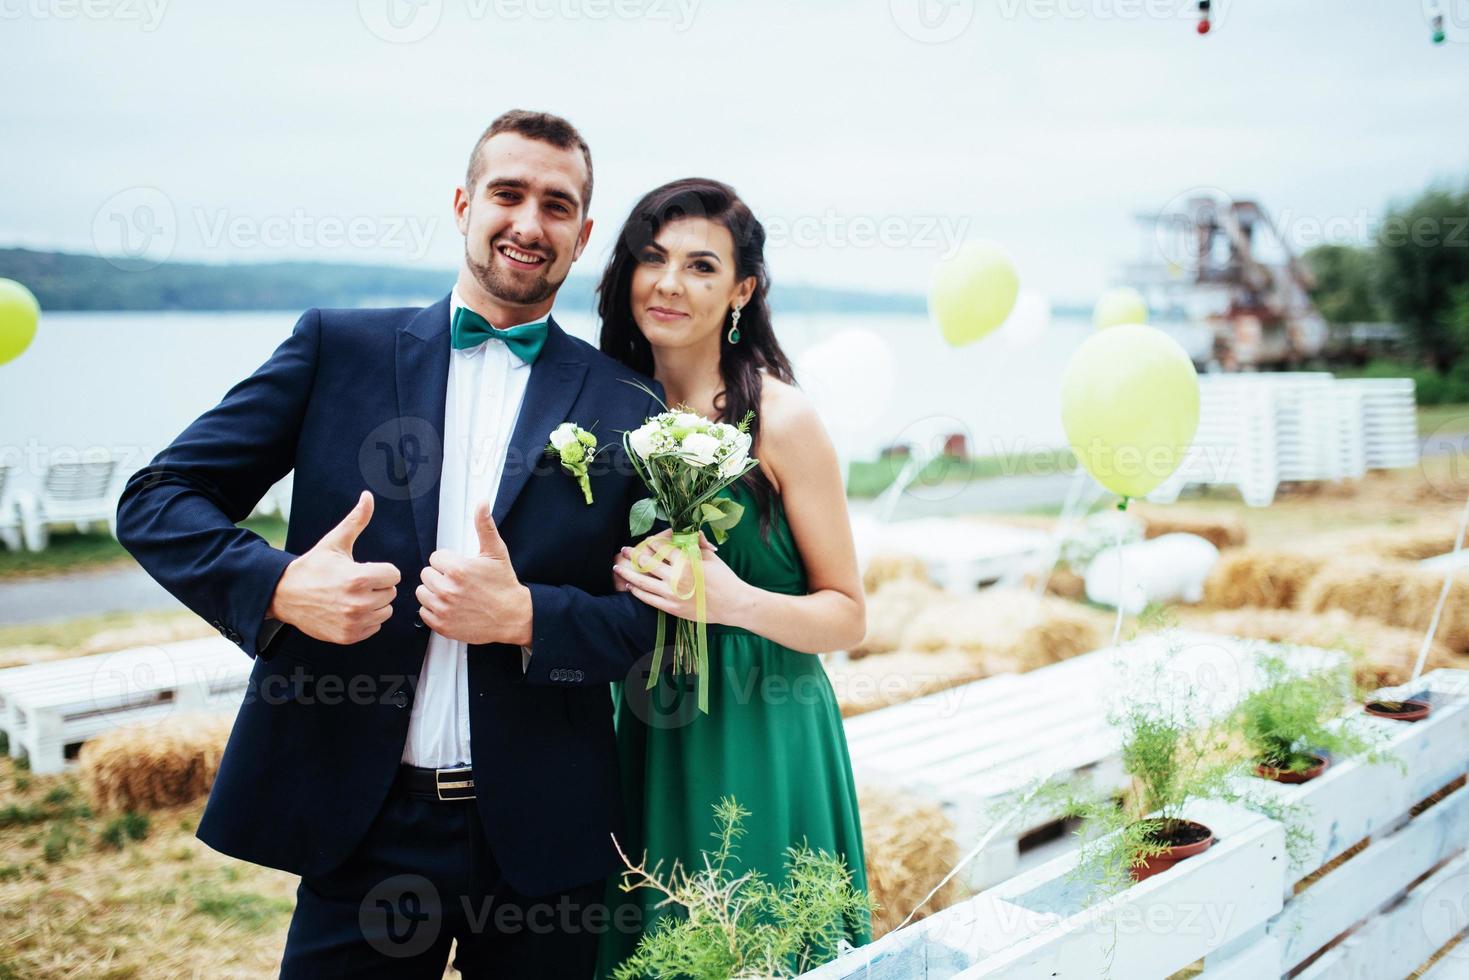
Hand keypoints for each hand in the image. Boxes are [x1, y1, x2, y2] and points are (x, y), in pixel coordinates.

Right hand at [267, 490, 400, 644]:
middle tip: (356, 583)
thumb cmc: (313, 568)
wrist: (284, 595)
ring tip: (353, 596)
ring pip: (385, 611)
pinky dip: (366, 620)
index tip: (364, 569)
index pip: (394, 575)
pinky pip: (375, 627)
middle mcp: (358, 603)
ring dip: (375, 604)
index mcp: (358, 578)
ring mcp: (354, 622)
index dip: (381, 570)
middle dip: (378, 586)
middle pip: (391, 593)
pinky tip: (349, 610)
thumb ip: (356, 520)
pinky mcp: (349, 636)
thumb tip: (368, 496)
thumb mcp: (334, 542)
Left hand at [417, 501, 531, 644]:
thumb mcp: (496, 552)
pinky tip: (450, 607)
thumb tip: (482, 503)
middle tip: (458, 582)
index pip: (435, 558)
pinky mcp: (442, 625)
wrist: (513, 617)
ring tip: (453, 593)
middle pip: (427, 574)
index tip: (461, 568)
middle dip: (440, 576)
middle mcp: (447, 590)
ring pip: (422, 592)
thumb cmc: (504, 585)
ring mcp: (443, 609)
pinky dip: (434, 610)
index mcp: (457, 569)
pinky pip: (424, 612)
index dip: (449, 561)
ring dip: (434, 592)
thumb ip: (484, 525)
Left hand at [613, 528, 748, 626]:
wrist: (733, 604)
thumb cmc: (724, 578)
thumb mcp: (710, 556)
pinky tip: (630, 585)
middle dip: (633, 554)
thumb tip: (687, 531)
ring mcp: (672, 595)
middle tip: (624, 549)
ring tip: (618, 567)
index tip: (646, 540)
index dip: (651, 542)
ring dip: (627, 573)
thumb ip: (695, 543)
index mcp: (685, 562)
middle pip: (647, 563)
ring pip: (642, 582)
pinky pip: (648, 599)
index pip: (660, 548)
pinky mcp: (672, 608)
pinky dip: (637, 591)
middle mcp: (675, 578)